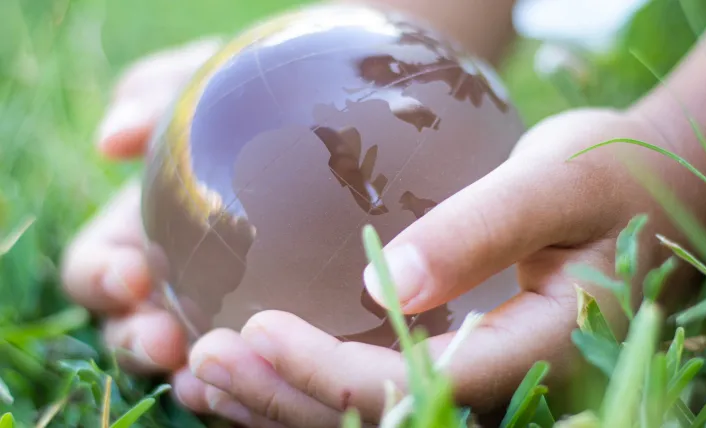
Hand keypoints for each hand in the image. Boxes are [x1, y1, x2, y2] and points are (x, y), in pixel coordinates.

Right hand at [60, 38, 280, 422]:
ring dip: (194, 371)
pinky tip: (280, 370)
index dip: (100, 278)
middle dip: (137, 342)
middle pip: (135, 328)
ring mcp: (225, 306)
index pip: (99, 269)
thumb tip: (112, 140)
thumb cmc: (260, 90)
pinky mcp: (279, 322)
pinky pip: (262, 360)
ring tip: (212, 374)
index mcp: (142, 232)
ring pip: (194, 357)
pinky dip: (258, 373)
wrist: (335, 110)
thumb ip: (155, 88)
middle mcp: (177, 279)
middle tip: (164, 339)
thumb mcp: (207, 74)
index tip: (130, 272)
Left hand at [186, 108, 700, 426]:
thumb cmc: (617, 176)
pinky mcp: (468, 361)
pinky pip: (384, 391)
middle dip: (288, 400)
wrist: (656, 197)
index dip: (328, 373)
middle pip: (384, 422)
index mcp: (542, 352)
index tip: (257, 329)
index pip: (420, 386)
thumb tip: (388, 280)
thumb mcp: (559, 181)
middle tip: (205, 362)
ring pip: (374, 421)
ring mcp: (489, 381)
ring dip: (285, 406)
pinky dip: (310, 387)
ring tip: (205, 378)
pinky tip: (253, 369)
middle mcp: (513, 387)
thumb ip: (483, 228)